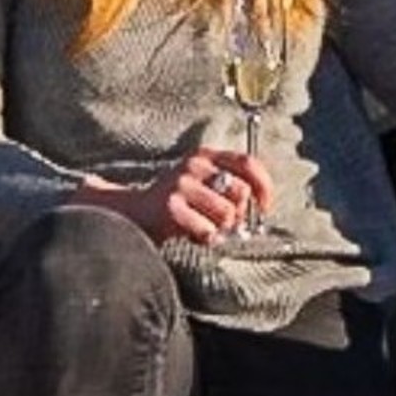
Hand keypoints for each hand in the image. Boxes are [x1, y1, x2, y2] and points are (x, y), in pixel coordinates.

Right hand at [78, 147, 273, 245]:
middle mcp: (193, 165)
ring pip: (227, 214)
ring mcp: (180, 185)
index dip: (263, 186)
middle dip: (239, 214)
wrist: (130, 214)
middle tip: (224, 223)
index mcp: (204, 155)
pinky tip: (190, 234)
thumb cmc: (175, 204)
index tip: (265, 207)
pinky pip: (207, 231)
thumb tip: (259, 207)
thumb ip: (228, 188)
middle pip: (241, 192)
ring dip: (221, 229)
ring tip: (203, 227)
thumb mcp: (201, 184)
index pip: (248, 163)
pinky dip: (205, 239)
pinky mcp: (171, 207)